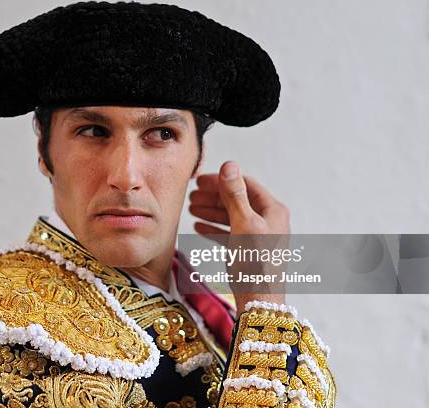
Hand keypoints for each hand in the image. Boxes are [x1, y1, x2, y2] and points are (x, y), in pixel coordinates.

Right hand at [189, 161, 290, 315]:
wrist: (258, 300)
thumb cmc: (255, 263)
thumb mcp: (244, 223)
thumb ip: (235, 194)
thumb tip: (229, 165)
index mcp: (273, 210)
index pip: (245, 184)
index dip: (221, 181)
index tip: (199, 181)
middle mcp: (269, 221)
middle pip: (237, 200)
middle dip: (213, 196)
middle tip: (191, 195)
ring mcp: (259, 236)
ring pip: (232, 216)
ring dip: (211, 211)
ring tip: (191, 209)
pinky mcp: (250, 251)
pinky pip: (230, 233)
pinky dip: (215, 228)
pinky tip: (199, 227)